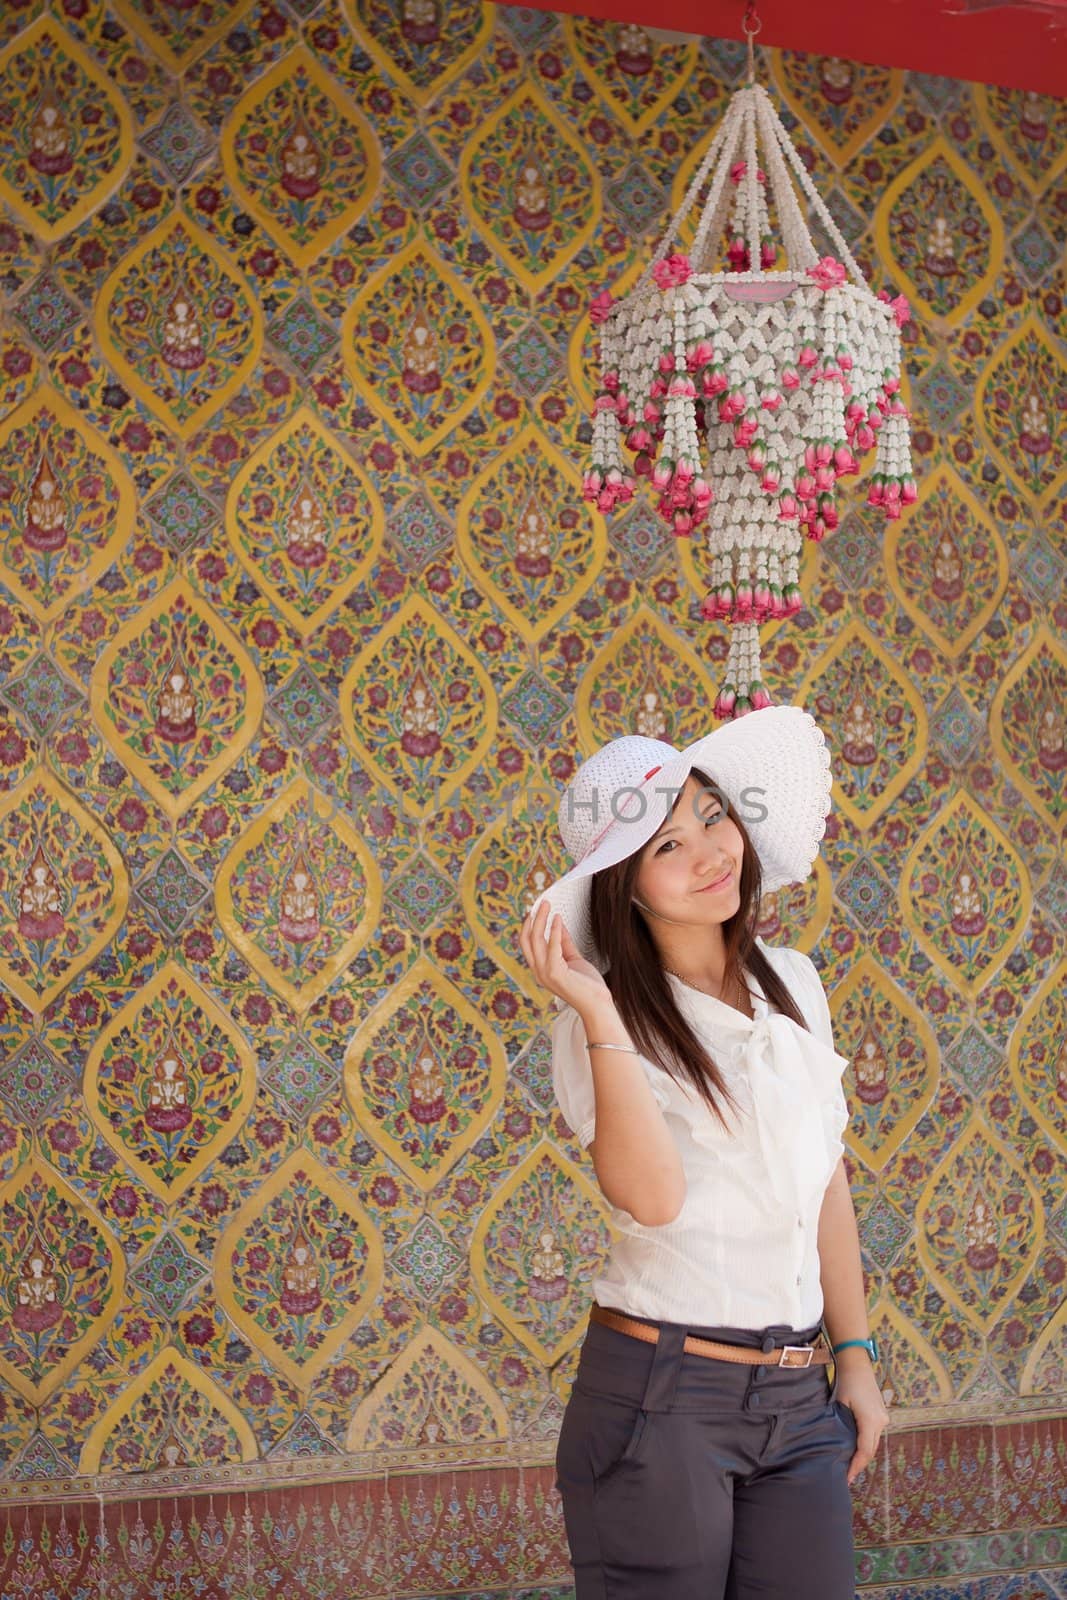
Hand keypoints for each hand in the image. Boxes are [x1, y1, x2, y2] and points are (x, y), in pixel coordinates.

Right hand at [519, 900, 612, 1014]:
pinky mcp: (556, 974)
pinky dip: (554, 931)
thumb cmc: (587, 985)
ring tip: (547, 906)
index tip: (535, 911)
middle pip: (527, 940)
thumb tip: (559, 926)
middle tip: (541, 903)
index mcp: (540, 969)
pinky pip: (552, 947)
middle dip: (532, 919)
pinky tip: (558, 919)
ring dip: (541, 920)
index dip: (528, 926)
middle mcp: (539, 972)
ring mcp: (545, 974)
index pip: (527, 944)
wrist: (597, 1004)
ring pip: (535, 941)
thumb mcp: (573, 959)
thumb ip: (564, 944)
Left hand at [835, 1358, 889, 1485]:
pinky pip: (875, 1434)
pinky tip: (857, 1448)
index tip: (847, 1478)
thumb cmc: (846, 1382)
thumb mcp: (840, 1405)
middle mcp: (881, 1422)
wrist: (857, 1364)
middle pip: (871, 1450)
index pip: (864, 1451)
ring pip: (874, 1443)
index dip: (856, 1467)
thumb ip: (841, 1426)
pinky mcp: (882, 1414)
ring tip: (851, 1465)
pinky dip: (867, 1443)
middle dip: (860, 1464)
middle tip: (847, 1476)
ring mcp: (883, 1418)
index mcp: (870, 1421)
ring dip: (864, 1454)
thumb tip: (835, 1446)